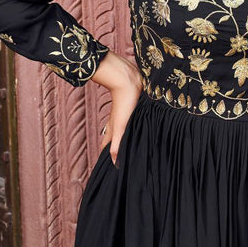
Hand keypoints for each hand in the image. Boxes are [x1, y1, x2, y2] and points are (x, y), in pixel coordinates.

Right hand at [93, 51, 143, 165]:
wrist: (129, 80)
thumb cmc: (124, 102)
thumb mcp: (121, 126)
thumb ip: (117, 144)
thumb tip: (114, 162)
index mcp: (113, 129)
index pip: (106, 146)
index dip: (107, 156)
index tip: (109, 167)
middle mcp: (117, 123)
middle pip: (114, 139)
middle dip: (116, 149)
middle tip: (120, 160)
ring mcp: (125, 115)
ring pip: (123, 130)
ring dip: (125, 139)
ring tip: (131, 148)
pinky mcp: (134, 108)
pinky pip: (133, 122)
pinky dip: (134, 129)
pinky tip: (141, 129)